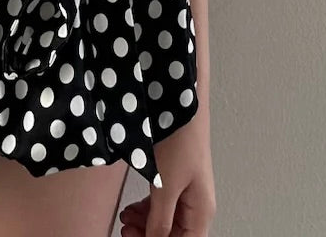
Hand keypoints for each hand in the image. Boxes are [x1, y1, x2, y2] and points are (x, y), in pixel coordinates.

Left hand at [118, 113, 215, 236]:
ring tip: (125, 220)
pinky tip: (131, 209)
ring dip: (146, 225)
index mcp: (201, 212)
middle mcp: (197, 204)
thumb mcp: (165, 185)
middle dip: (149, 236)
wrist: (179, 101)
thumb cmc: (178, 141)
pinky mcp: (175, 177)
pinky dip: (146, 210)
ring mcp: (186, 190)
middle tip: (125, 232)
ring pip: (166, 220)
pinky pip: (162, 203)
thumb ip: (159, 220)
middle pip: (175, 235)